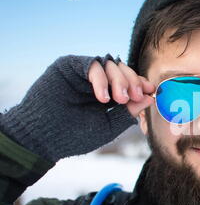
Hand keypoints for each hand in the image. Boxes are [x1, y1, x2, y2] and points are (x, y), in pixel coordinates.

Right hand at [0, 54, 153, 161]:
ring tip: (119, 99)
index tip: (151, 90)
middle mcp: (97, 82)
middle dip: (132, 81)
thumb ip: (127, 112)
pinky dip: (100, 79)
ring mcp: (82, 73)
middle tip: (135, 95)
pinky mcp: (68, 66)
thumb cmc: (74, 136)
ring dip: (119, 79)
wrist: (43, 140)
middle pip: (122, 70)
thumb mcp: (108, 126)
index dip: (140, 84)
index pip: (128, 83)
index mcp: (107, 95)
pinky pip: (91, 64)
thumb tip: (149, 98)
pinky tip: (102, 97)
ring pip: (110, 64)